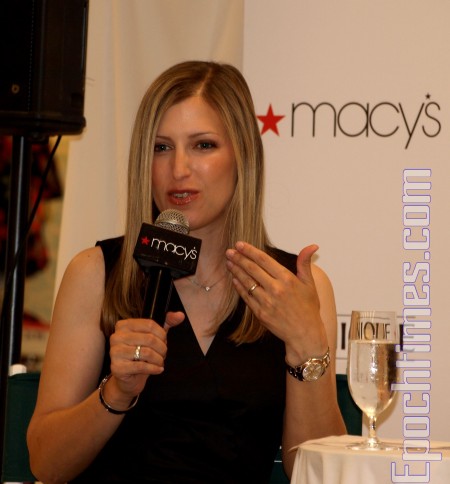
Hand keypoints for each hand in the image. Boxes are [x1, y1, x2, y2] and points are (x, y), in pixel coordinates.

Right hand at [108, 311, 184, 399]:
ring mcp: (115, 352)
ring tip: (160, 362)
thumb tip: (180, 315)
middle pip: (149, 338)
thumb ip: (167, 323)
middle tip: (163, 354)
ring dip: (159, 359)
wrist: (129, 377)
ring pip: (146, 352)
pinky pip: (142, 366)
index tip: (164, 341)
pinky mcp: (117, 367)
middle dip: (162, 348)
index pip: (150, 324)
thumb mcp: (154, 335)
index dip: (162, 334)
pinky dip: (154, 368)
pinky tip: (157, 369)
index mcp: (124, 325)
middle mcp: (116, 336)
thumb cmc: (141, 353)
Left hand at [225, 242, 327, 361]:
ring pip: (247, 282)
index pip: (264, 260)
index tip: (240, 244)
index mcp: (287, 279)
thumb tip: (311, 246)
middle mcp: (275, 289)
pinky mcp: (260, 313)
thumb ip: (305, 263)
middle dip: (239, 258)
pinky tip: (234, 279)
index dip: (250, 251)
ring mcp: (266, 302)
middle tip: (230, 251)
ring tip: (229, 262)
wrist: (305, 334)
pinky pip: (246, 297)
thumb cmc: (308, 309)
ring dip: (236, 271)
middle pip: (252, 269)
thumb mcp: (310, 284)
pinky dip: (239, 287)